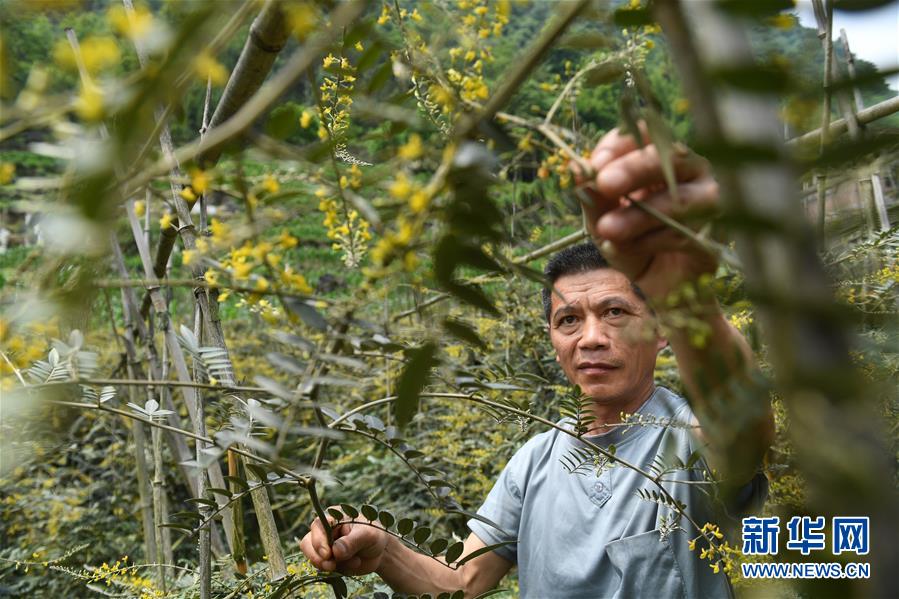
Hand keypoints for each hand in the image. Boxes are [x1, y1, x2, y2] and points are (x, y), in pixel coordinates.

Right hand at [299, 509, 388, 574]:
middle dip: (318, 557)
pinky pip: (322, 568)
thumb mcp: (368, 535)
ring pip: (312, 557)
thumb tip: (336, 551)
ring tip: (351, 564)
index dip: (319, 541)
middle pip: (308, 543)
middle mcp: (325, 531)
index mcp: (334, 517)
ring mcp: (324, 547)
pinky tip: (352, 565)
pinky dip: (335, 571)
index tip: (328, 555)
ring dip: (327, 565)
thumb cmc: (374, 535)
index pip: (318, 526)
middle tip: (332, 566)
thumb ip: (352, 542)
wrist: (380, 552)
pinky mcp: (327, 560)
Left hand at [577, 127, 719, 302]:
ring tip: (607, 230)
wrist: (655, 289)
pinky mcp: (717, 236)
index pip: (646, 134)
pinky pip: (686, 233)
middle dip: (633, 170)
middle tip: (604, 183)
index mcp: (662, 159)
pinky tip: (631, 249)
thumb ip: (593, 198)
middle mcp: (692, 172)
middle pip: (670, 157)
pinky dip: (652, 242)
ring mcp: (711, 202)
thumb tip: (577, 168)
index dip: (620, 145)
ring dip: (638, 215)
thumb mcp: (602, 221)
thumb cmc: (630, 244)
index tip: (594, 164)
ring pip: (679, 198)